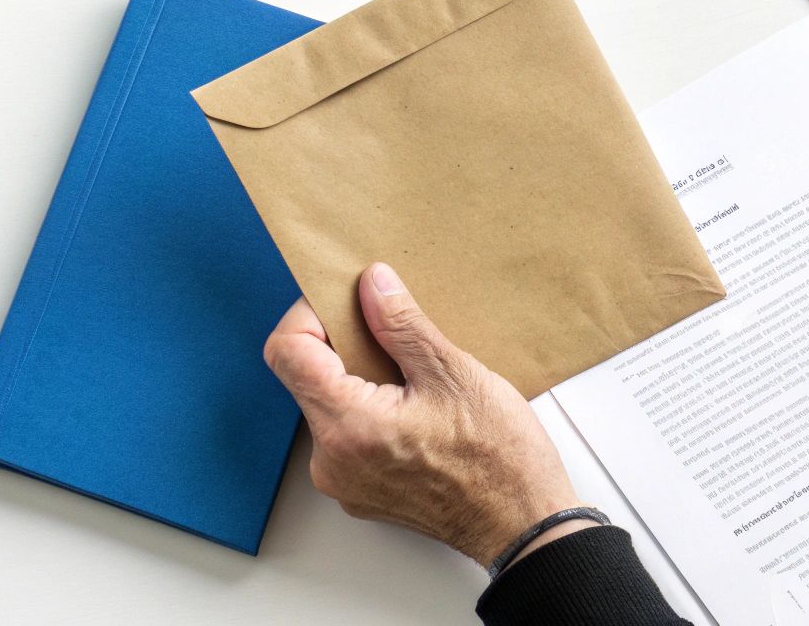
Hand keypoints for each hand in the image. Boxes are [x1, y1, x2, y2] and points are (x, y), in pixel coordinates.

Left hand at [264, 262, 591, 568]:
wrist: (521, 523)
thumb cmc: (499, 459)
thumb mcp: (455, 374)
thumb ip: (403, 325)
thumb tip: (372, 286)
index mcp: (349, 425)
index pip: (287, 352)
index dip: (309, 314)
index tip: (344, 301)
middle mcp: (331, 460)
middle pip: (309, 378)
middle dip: (347, 347)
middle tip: (397, 336)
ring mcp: (343, 481)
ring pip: (331, 407)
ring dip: (364, 382)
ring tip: (418, 380)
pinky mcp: (360, 492)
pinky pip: (348, 438)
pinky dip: (373, 413)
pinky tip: (419, 412)